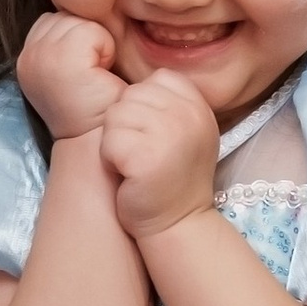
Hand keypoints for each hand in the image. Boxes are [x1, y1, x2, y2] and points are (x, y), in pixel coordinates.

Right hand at [16, 11, 125, 140]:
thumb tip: (74, 11)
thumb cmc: (94, 108)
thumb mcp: (69, 71)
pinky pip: (92, 31)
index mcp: (26, 59)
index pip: (54, 20)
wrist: (100, 143)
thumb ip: (62, 43)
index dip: (76, 40)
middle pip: (65, 16)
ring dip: (96, 44)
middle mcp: (27, 57)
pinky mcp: (63, 59)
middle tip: (90, 75)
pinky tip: (100, 75)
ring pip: (79, 21)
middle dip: (85, 39)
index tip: (82, 72)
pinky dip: (105, 49)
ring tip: (94, 75)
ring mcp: (42, 57)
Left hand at [98, 75, 219, 240]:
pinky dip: (111, 160)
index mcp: (198, 104)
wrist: (179, 225)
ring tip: (135, 164)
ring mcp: (169, 134)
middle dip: (127, 126)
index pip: (153, 81)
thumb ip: (169, 101)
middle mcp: (188, 114)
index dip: (143, 109)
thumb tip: (134, 80)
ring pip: (114, 116)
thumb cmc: (172, 177)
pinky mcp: (145, 156)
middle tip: (144, 154)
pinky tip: (128, 176)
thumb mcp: (185, 130)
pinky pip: (108, 141)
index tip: (156, 139)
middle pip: (129, 96)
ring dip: (116, 143)